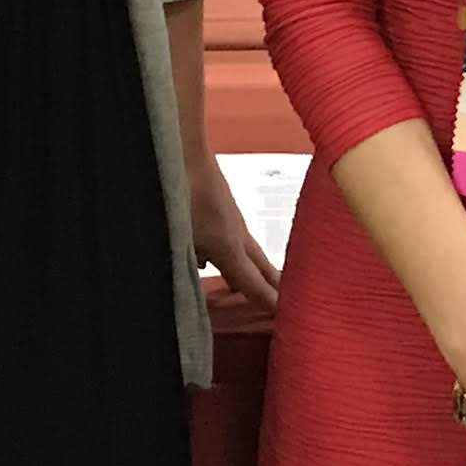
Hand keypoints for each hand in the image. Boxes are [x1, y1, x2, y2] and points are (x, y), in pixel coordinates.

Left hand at [189, 158, 279, 313]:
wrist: (181, 150)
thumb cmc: (180, 195)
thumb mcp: (181, 238)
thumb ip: (189, 264)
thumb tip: (199, 275)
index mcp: (230, 246)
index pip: (254, 282)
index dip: (268, 300)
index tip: (283, 315)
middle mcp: (237, 234)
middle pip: (259, 265)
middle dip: (271, 284)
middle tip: (285, 301)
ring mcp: (230, 218)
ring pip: (245, 250)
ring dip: (252, 268)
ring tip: (255, 283)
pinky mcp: (219, 205)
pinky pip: (231, 236)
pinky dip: (231, 251)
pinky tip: (211, 254)